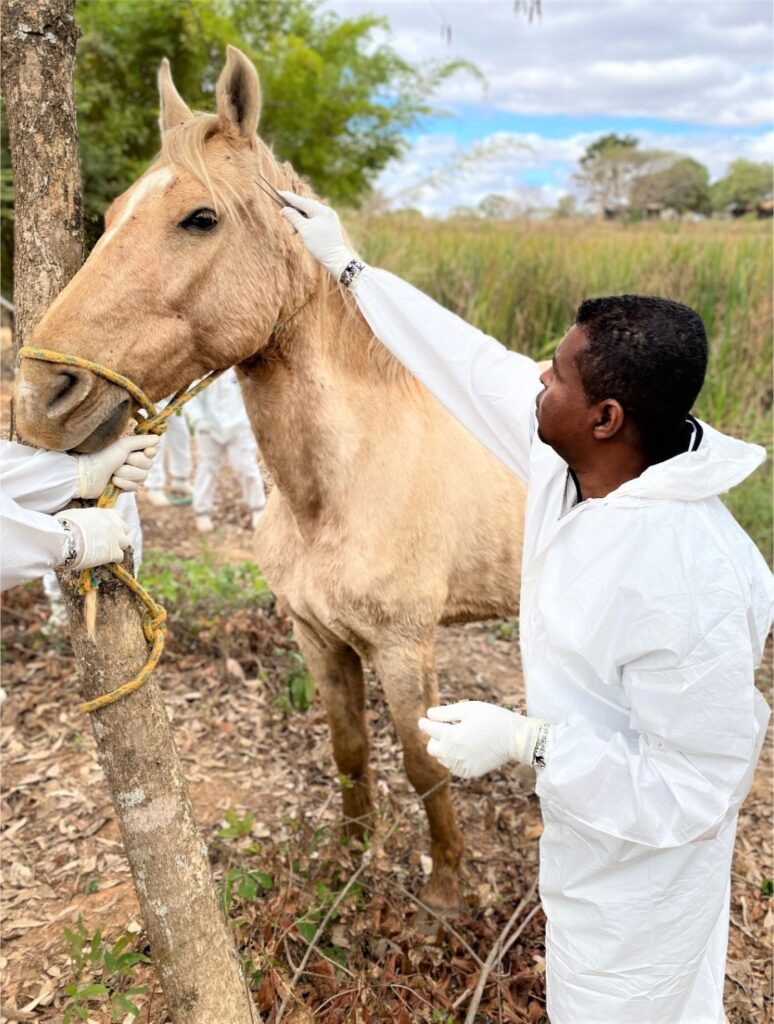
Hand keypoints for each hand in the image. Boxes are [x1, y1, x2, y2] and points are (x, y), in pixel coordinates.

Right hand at [54, 507, 129, 569]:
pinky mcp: (113, 553)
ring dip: (118, 546)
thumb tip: (81, 521)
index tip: (108, 527)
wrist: (64, 539)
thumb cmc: (64, 525)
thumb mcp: (76, 514)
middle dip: (118, 534)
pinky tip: (108, 561)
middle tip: (109, 540)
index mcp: (105, 513)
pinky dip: (115, 559)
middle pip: (124, 529)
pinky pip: (120, 557)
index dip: (114, 522)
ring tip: (109, 551)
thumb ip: (86, 518)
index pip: (118, 515)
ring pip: (125, 543)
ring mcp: (116, 539)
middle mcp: (114, 524)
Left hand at [78, 434, 160, 496]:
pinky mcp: (125, 487)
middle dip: (133, 464)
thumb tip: (158, 438)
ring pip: (143, 477)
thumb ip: (141, 441)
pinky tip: (113, 482)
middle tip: (119, 461)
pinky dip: (124, 484)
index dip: (150, 453)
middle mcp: (132, 461)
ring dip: (127, 474)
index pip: (151, 451)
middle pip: (148, 465)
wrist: (85, 474)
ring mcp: (129, 475)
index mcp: (131, 449)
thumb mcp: (122, 445)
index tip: (147, 452)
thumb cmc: (101, 456)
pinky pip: (135, 487)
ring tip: (113, 472)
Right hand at [277, 191, 354, 279]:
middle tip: (287, 223)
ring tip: (296, 235)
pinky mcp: (330, 225)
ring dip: (300, 223)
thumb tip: (285, 209)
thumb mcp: (303, 229)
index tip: (278, 192)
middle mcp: (326, 210)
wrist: (336, 259)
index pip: (300, 200)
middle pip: (305, 207)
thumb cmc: (320, 244)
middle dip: (294, 216)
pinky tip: (304, 236)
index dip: (288, 197)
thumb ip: (293, 217)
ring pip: (309, 215)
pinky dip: (307, 227)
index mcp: (319, 209)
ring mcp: (329, 218)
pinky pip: (315, 221)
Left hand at [418, 701, 546, 778]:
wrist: (515, 738)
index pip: (428, 729)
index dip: (424, 723)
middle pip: (431, 748)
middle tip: (445, 729)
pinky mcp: (470, 773)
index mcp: (452, 736)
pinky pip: (453, 767)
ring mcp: (462, 766)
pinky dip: (455, 758)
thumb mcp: (468, 708)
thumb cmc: (492, 718)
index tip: (423, 720)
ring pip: (442, 758)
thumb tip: (429, 715)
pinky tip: (466, 749)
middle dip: (434, 737)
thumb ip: (445, 712)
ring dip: (445, 748)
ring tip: (459, 738)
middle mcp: (454, 754)